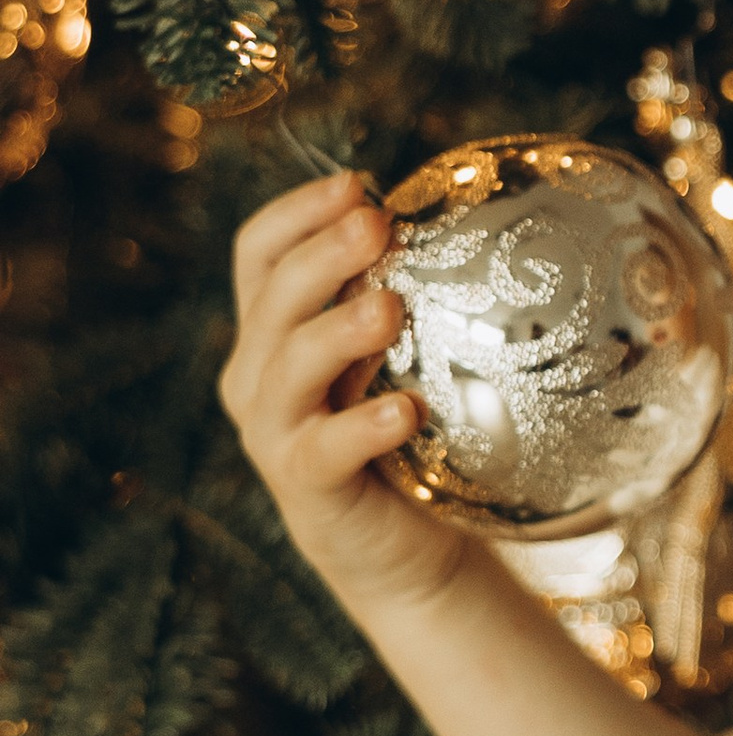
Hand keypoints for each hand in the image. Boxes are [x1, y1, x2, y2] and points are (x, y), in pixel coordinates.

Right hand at [221, 169, 464, 622]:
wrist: (408, 550)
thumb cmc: (410, 441)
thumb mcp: (404, 361)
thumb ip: (407, 303)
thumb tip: (472, 226)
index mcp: (272, 332)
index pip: (258, 252)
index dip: (296, 213)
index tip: (356, 185)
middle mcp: (257, 376)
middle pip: (272, 297)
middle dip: (321, 255)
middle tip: (375, 226)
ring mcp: (272, 433)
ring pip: (287, 366)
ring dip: (336, 330)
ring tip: (388, 306)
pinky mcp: (303, 486)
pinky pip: (324, 449)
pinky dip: (362, 426)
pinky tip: (407, 410)